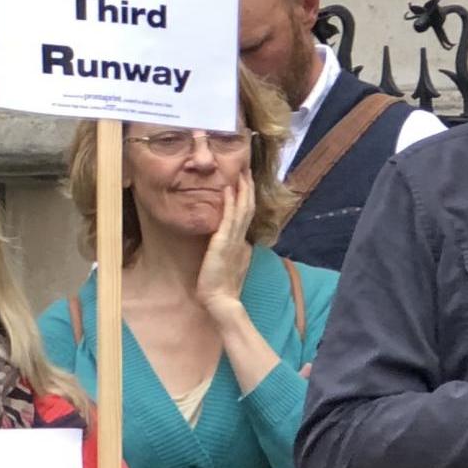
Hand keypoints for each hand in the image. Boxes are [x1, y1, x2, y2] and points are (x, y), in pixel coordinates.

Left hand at [193, 174, 256, 318]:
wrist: (219, 299)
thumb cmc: (220, 284)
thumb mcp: (229, 262)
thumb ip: (233, 250)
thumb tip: (236, 241)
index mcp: (242, 241)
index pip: (246, 213)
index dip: (247, 196)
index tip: (246, 180)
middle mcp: (241, 237)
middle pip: (248, 207)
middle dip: (248, 187)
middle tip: (247, 168)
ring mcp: (234, 239)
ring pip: (242, 209)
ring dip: (242, 189)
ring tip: (242, 172)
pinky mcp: (224, 242)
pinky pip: (228, 218)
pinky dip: (230, 202)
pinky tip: (228, 189)